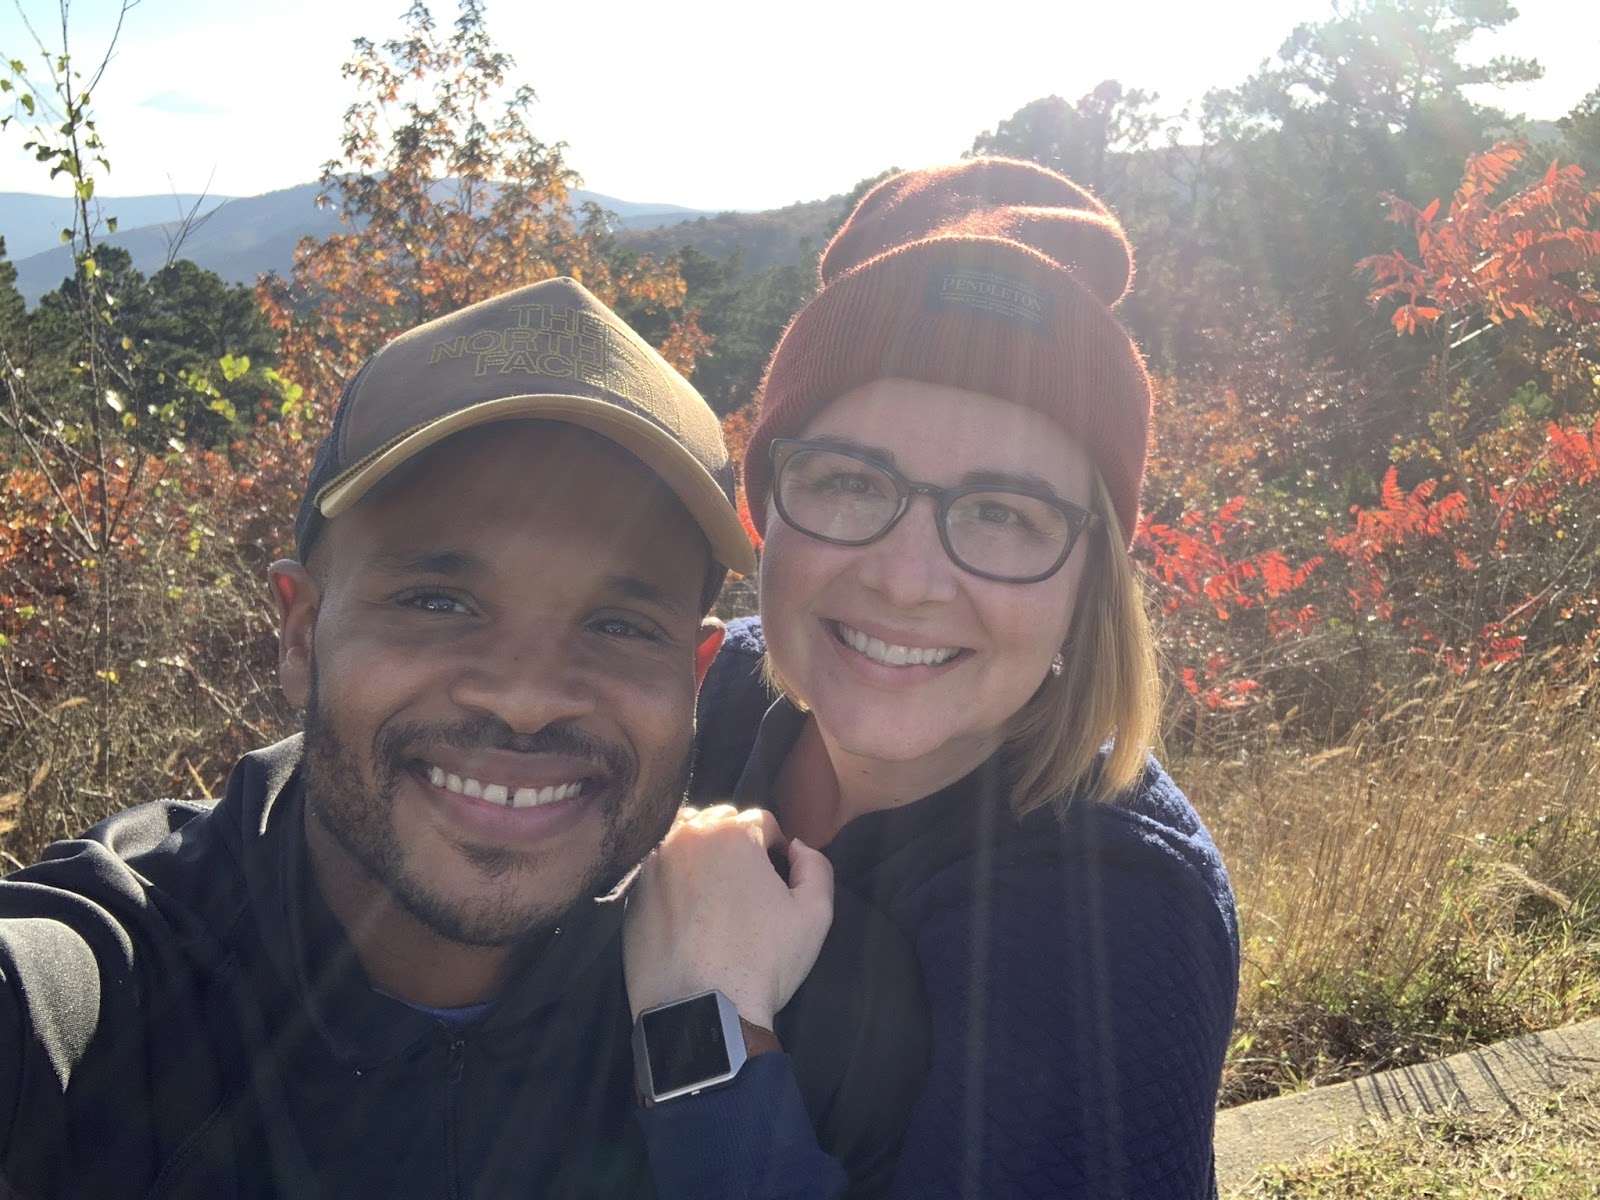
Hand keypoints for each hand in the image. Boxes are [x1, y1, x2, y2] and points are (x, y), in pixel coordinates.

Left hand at [623, 805, 833, 1027]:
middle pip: (719, 824)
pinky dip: (672, 881)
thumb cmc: (763, 962)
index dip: (775, 848)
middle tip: (747, 886)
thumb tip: (797, 847)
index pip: (761, 821)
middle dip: (736, 845)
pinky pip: (658, 872)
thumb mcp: (815, 915)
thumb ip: (816, 866)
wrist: (700, 1012)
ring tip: (713, 892)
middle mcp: (686, 836)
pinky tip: (685, 913)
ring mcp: (652, 864)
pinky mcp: (631, 894)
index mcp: (732, 833)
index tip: (776, 877)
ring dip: (701, 854)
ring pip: (683, 841)